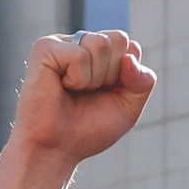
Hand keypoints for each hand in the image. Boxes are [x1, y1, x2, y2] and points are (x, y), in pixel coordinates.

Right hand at [11, 28, 152, 166]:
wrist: (55, 150)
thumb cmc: (87, 130)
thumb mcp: (128, 108)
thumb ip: (143, 82)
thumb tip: (129, 57)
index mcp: (101, 54)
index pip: (131, 46)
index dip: (125, 76)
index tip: (105, 95)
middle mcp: (82, 43)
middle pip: (119, 38)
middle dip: (111, 74)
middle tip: (88, 94)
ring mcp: (63, 43)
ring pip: (101, 44)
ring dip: (93, 78)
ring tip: (74, 91)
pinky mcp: (45, 47)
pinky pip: (80, 55)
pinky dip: (77, 79)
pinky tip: (61, 87)